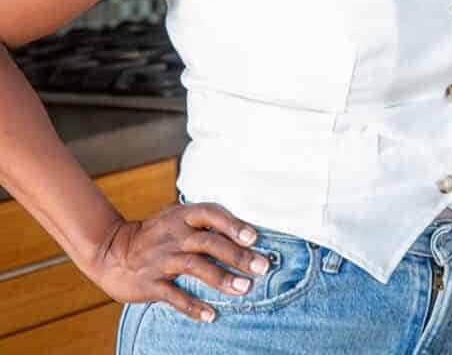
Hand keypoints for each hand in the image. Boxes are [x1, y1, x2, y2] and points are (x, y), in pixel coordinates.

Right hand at [88, 202, 267, 321]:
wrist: (112, 250)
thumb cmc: (157, 233)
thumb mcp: (176, 218)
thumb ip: (204, 223)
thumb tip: (244, 232)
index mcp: (182, 216)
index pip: (212, 214)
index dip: (233, 225)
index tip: (254, 237)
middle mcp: (174, 235)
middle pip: (209, 243)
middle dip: (237, 255)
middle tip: (261, 267)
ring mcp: (161, 259)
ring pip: (196, 267)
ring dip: (221, 279)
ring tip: (244, 289)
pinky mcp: (150, 282)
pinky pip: (174, 295)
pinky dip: (192, 306)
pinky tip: (210, 314)